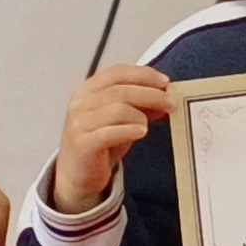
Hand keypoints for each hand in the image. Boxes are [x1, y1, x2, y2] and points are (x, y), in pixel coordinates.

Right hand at [51, 66, 173, 214]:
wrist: (76, 174)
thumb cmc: (99, 143)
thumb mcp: (120, 119)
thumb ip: (138, 105)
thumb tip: (164, 97)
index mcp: (87, 90)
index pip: (117, 72)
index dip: (143, 74)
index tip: (165, 82)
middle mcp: (80, 103)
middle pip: (121, 90)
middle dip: (150, 94)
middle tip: (169, 103)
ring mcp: (79, 123)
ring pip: (117, 109)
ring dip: (140, 115)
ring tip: (148, 124)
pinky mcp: (83, 143)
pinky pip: (111, 132)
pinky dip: (130, 130)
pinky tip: (141, 132)